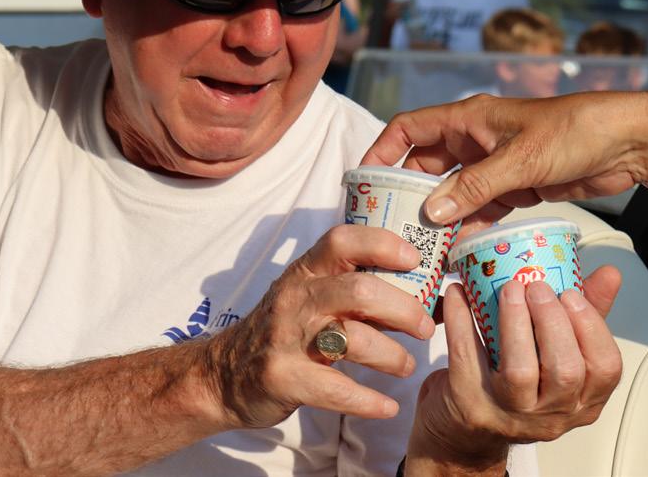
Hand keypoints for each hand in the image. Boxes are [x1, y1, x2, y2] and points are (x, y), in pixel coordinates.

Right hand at [205, 225, 435, 428]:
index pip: (342, 241)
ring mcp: (287, 338)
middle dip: (404, 310)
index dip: (382, 245)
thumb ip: (353, 290)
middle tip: (425, 328)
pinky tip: (387, 407)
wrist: (223, 375)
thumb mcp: (307, 298)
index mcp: (305, 273)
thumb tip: (421, 292)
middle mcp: (296, 299)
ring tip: (407, 366)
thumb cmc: (281, 332)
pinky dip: (369, 401)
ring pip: (355, 340)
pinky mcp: (284, 377)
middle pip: (361, 291)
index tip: (415, 260)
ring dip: (393, 356)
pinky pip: (337, 390)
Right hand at [361, 93, 647, 226]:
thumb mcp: (519, 160)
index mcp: (468, 119)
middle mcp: (474, 140)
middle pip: (424, 165)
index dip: (382, 151)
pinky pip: (480, 209)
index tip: (364, 181)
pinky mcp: (515, 187)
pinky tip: (456, 250)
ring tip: (417, 246)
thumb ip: (473, 187)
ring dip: (437, 215)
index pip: (409, 129)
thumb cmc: (573, 132)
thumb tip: (431, 213)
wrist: (628, 142)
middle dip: (406, 192)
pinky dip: (467, 226)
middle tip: (387, 225)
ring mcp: (493, 166)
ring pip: (451, 191)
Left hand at [406, 267, 622, 472]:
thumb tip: (608, 274)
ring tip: (510, 289)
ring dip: (516, 323)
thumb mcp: (556, 359)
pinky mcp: (468, 403)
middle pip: (565, 371)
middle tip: (537, 287)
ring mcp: (508, 413)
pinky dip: (462, 320)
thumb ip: (583, 318)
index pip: (606, 369)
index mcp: (581, 402)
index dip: (591, 327)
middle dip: (553, 322)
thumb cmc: (514, 389)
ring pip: (520, 372)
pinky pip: (467, 356)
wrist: (463, 435)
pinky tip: (460, 294)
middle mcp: (550, 414)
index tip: (571, 293)